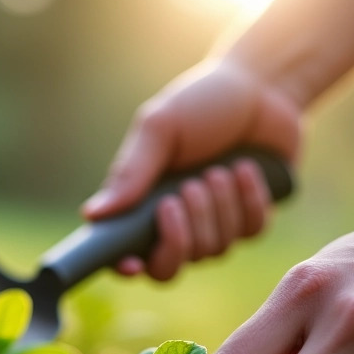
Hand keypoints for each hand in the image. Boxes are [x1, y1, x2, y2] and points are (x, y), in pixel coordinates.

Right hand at [84, 57, 301, 279]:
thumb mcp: (161, 127)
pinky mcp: (251, 220)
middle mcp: (176, 222)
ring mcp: (215, 225)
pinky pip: (249, 233)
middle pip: (170, 268)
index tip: (134, 262)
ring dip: (219, 207)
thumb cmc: (201, 103)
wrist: (260, 86)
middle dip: (181, 234)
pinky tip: (247, 169)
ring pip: (213, 250)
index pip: (127, 254)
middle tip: (190, 187)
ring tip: (221, 168)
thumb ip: (131, 171)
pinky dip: (249, 200)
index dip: (126, 267)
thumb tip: (93, 215)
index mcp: (142, 203)